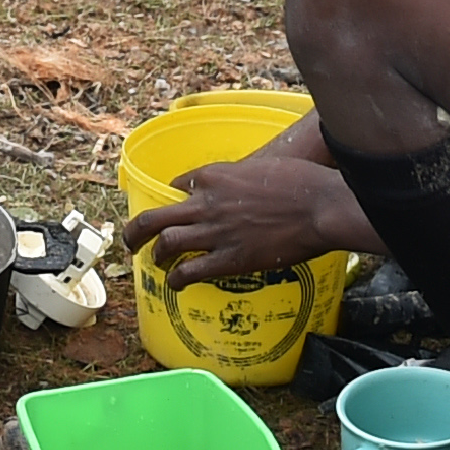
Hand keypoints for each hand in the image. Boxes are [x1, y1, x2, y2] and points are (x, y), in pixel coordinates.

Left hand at [124, 144, 351, 289]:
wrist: (318, 205)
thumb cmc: (302, 181)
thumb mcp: (265, 165)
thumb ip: (246, 176)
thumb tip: (250, 183)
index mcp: (215, 176)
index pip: (180, 184)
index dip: (173, 196)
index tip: (174, 204)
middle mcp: (207, 203)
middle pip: (156, 217)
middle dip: (136, 230)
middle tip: (130, 239)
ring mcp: (215, 232)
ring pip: (167, 244)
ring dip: (155, 255)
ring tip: (153, 262)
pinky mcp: (229, 259)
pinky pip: (191, 271)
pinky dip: (177, 279)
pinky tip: (174, 285)